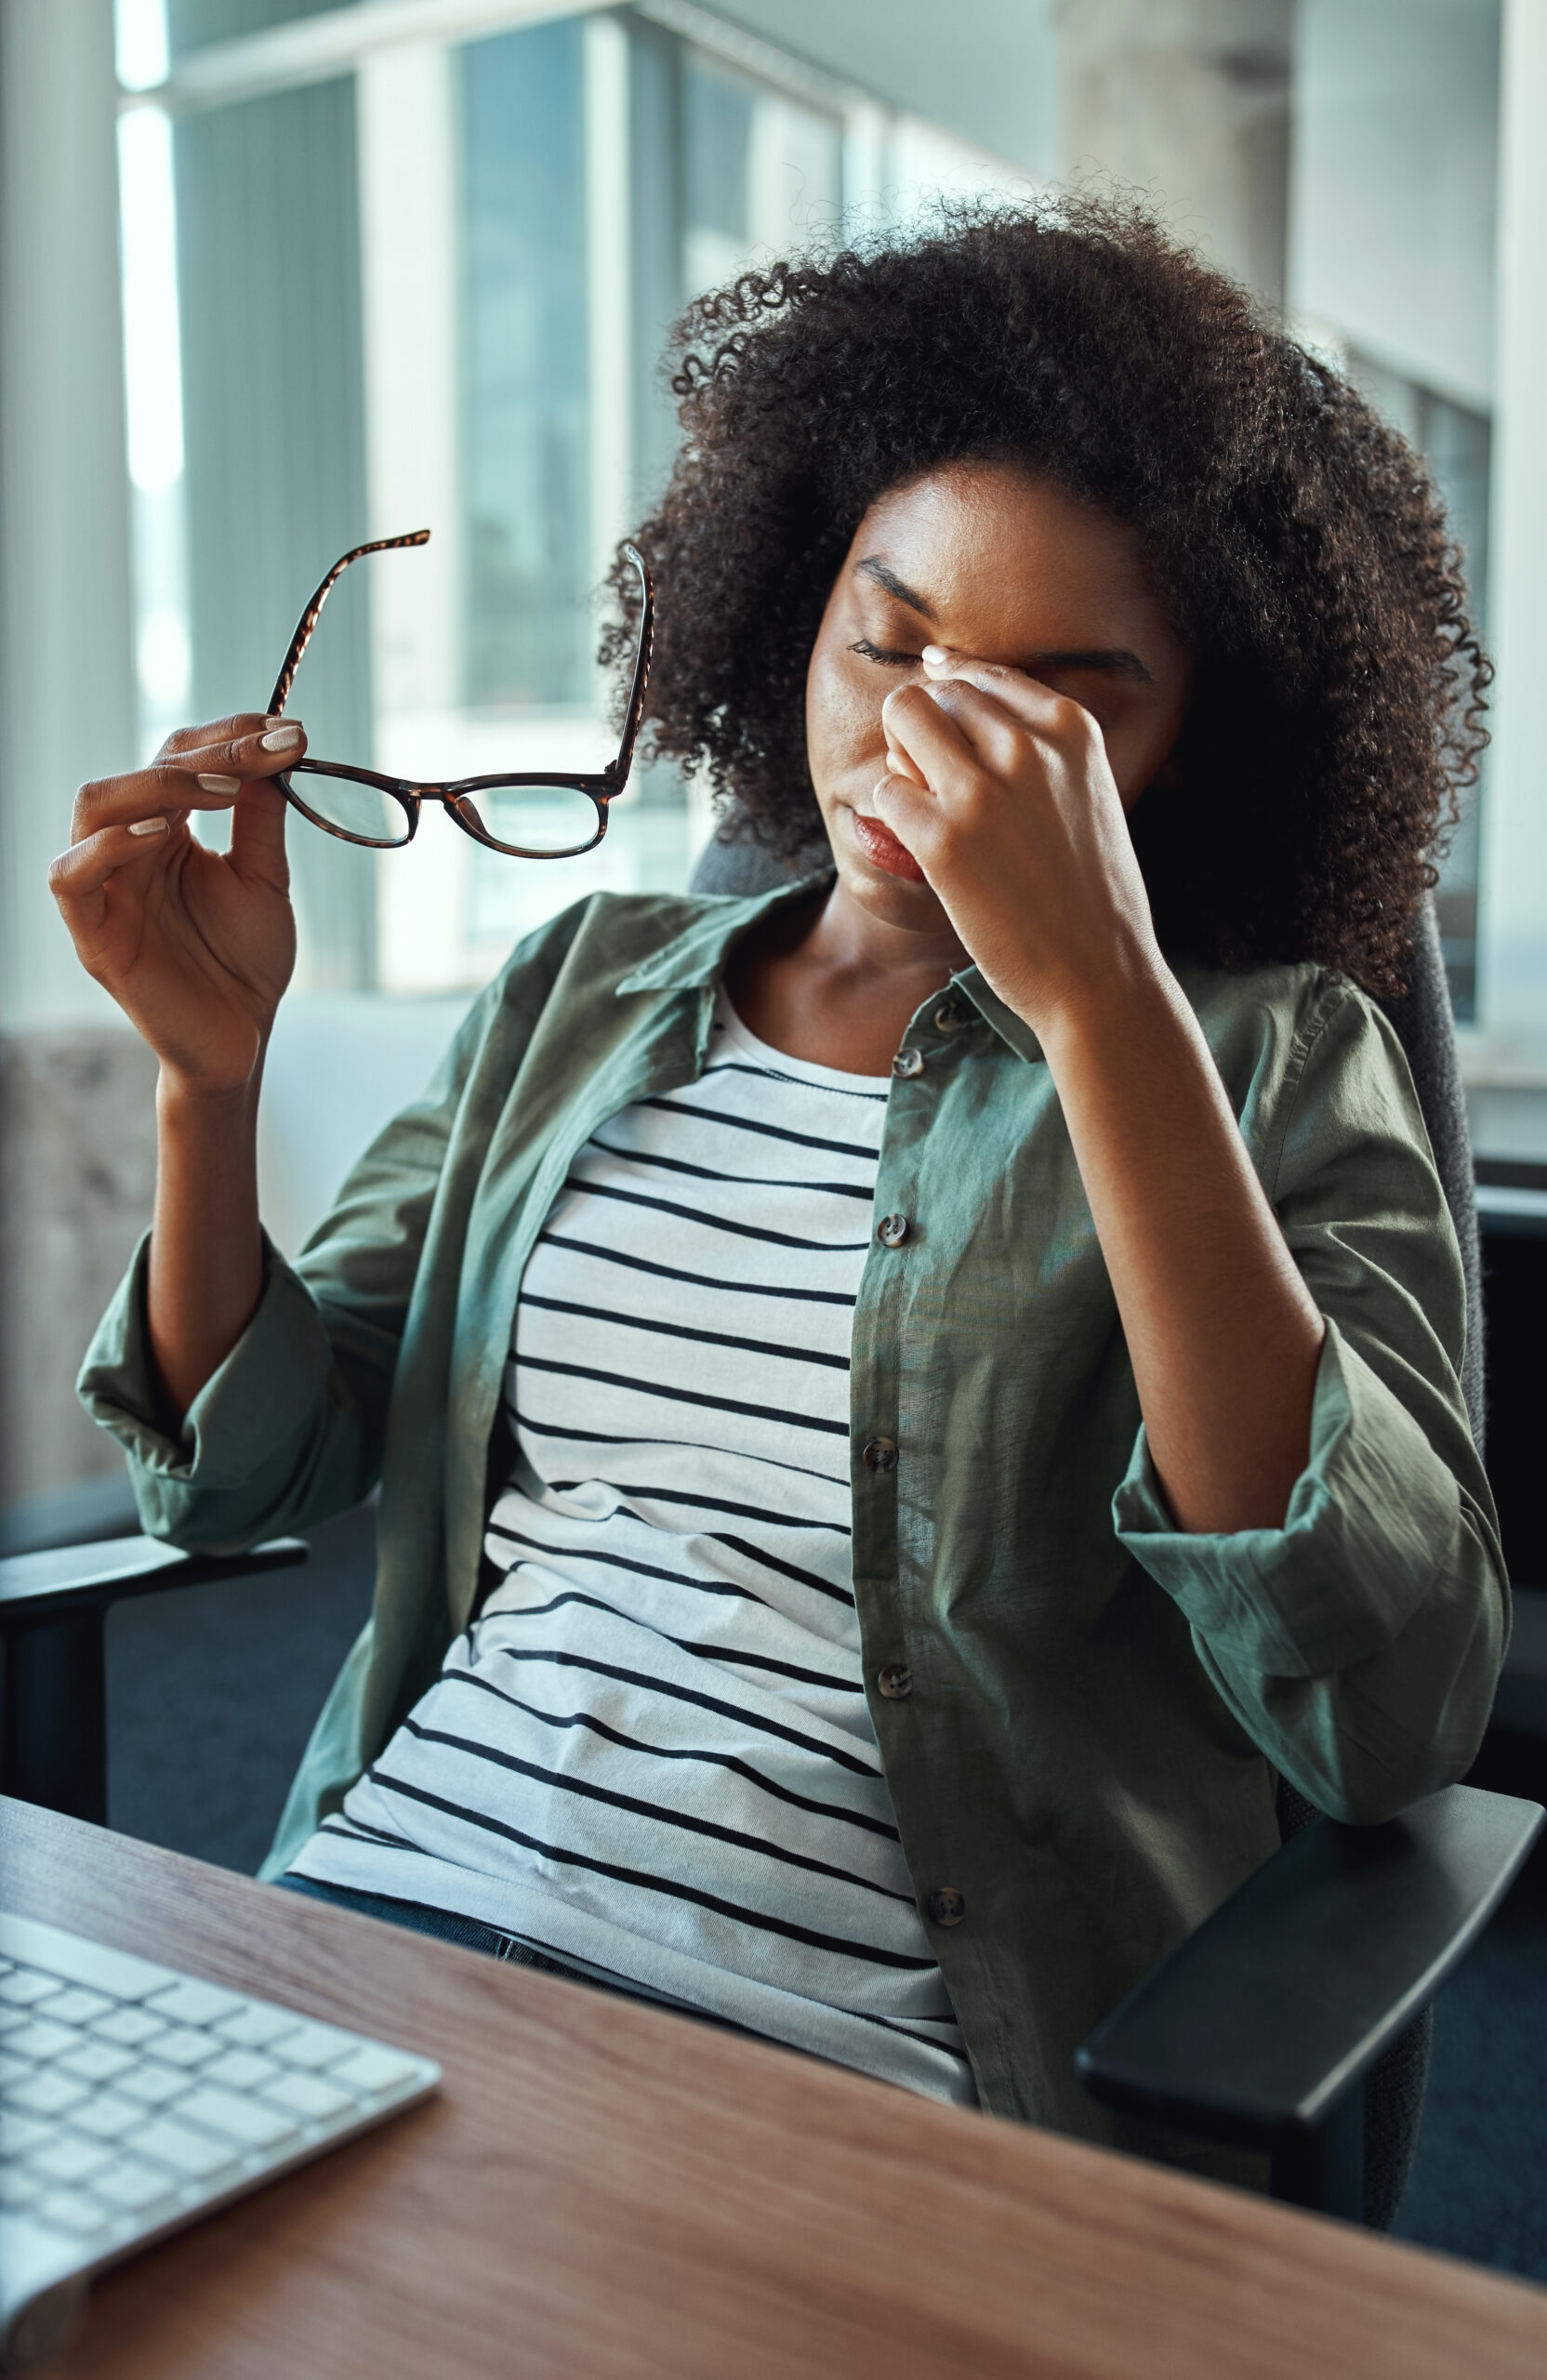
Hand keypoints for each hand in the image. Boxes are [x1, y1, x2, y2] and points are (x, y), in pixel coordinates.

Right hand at [48, 715, 306, 1097]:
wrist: (241, 1040)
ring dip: (159, 786)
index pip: (178, 757)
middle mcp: (126, 849)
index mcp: (164, 831)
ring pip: (96, 807)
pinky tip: (159, 833)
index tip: (288, 732)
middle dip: (205, 755)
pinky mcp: (92, 934)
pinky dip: (106, 847)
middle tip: (268, 751)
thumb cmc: (244, 963)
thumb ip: (261, 817)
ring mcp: (104, 889)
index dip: (228, 736)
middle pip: (140, 772)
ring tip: (225, 789)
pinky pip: (70, 877)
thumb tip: (275, 746)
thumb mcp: (263, 879)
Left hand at [872, 652, 1163, 1037]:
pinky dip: (896, 817)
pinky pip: (886, 791)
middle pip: (936, 693)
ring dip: (904, 761)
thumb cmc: (1091, 893)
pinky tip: (928, 851)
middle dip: (924, 729)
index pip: (987, 675)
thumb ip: (1039, 749)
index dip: (952, 683)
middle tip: (938, 783)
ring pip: (903, 719)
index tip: (933, 682)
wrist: (1100, 974)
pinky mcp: (942, 840)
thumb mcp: (1089, 793)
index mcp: (1072, 729)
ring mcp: (982, 791)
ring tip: (932, 812)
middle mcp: (1027, 747)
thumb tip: (957, 696)